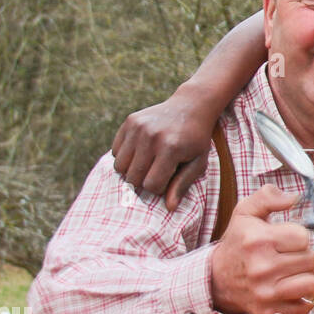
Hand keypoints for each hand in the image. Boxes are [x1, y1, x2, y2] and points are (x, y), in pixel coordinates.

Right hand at [112, 84, 220, 210]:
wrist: (191, 105)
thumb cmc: (196, 140)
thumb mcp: (198, 163)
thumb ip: (183, 184)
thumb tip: (169, 208)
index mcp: (170, 149)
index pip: (151, 185)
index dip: (159, 188)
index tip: (169, 179)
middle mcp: (151, 137)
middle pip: (133, 178)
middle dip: (144, 181)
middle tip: (158, 172)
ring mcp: (138, 127)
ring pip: (119, 167)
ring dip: (132, 170)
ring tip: (148, 164)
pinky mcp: (129, 121)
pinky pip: (115, 152)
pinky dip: (125, 157)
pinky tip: (141, 151)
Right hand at [210, 185, 313, 313]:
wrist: (216, 278)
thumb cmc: (237, 243)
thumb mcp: (245, 212)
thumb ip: (268, 197)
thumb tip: (293, 197)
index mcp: (258, 240)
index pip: (303, 237)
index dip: (298, 236)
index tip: (286, 239)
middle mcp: (261, 268)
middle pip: (310, 260)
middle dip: (303, 255)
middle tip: (288, 256)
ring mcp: (264, 292)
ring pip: (311, 283)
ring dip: (305, 276)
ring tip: (291, 272)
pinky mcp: (267, 311)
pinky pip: (304, 306)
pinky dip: (302, 299)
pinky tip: (290, 289)